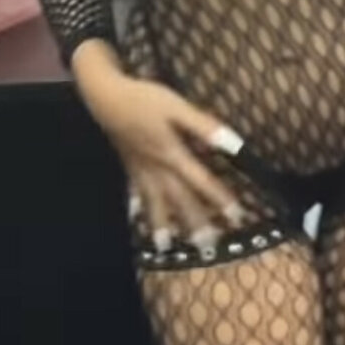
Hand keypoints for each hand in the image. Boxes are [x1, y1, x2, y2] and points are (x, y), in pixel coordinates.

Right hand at [86, 70, 246, 257]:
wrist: (106, 97)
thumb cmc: (145, 99)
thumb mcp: (178, 107)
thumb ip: (204, 127)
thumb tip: (233, 144)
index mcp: (172, 155)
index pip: (202, 182)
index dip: (221, 199)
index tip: (238, 216)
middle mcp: (157, 168)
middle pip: (179, 200)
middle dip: (195, 223)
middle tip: (208, 246)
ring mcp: (141, 169)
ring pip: (154, 202)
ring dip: (161, 224)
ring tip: (164, 247)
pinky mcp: (129, 164)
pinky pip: (135, 193)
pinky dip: (137, 207)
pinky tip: (136, 217)